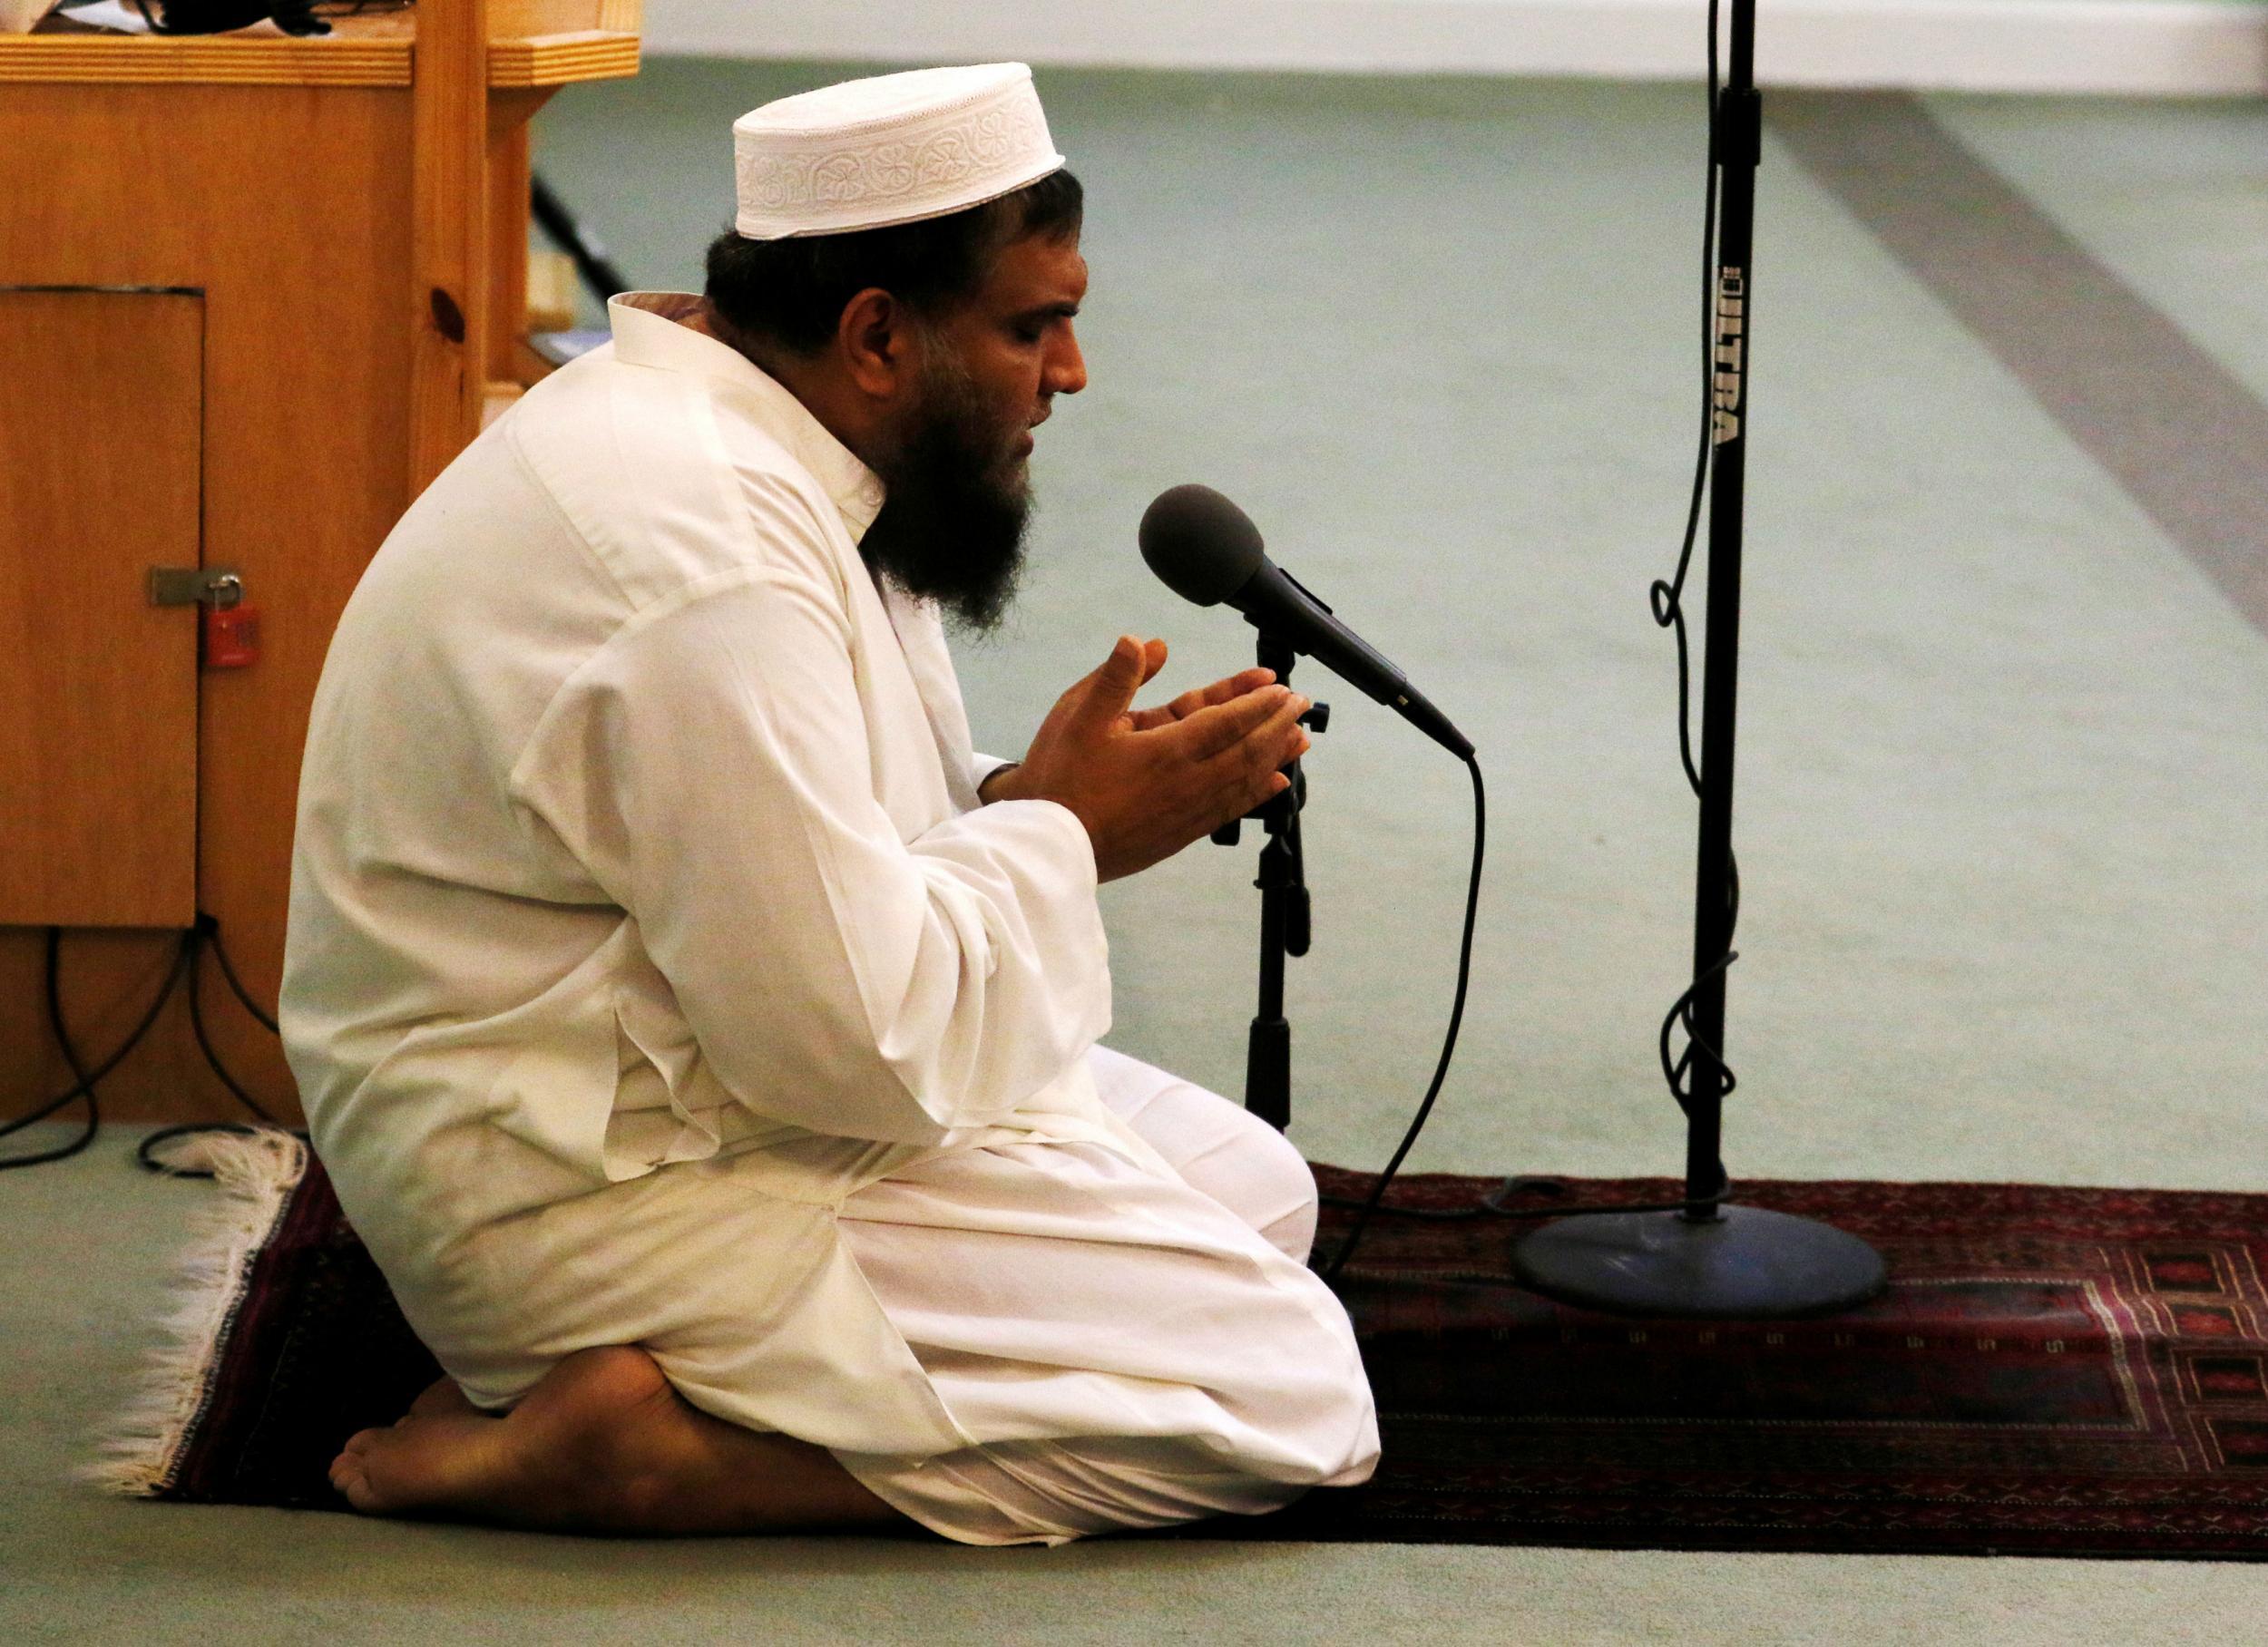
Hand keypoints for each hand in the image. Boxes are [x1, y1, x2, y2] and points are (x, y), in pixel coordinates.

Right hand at [989, 636, 1310, 881]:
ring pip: (1245, 780)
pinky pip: (1232, 809)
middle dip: (1277, 725)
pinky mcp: (1181, 834)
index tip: (1283, 689)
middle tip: (1302, 706)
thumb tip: (1142, 641)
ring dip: (1275, 757)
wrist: (1048, 845)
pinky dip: (1258, 793)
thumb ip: (1116, 678)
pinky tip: (1275, 784)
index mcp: (1167, 751)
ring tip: (1300, 740)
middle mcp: (1187, 783)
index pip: (1228, 721)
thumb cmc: (1060, 779)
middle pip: (1247, 750)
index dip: (1259, 704)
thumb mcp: (1079, 717)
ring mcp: (1188, 812)